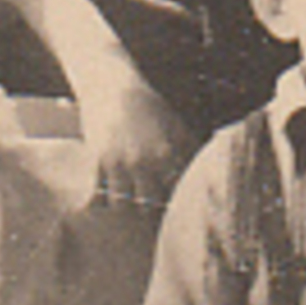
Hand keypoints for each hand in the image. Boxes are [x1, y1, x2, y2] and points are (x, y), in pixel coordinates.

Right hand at [78, 72, 188, 220]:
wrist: (110, 86)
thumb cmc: (147, 105)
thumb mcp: (175, 124)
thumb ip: (190, 148)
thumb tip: (208, 168)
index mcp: (167, 153)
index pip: (177, 192)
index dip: (178, 204)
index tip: (179, 211)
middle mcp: (143, 161)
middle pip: (150, 206)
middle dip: (153, 213)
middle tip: (155, 218)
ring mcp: (118, 163)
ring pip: (123, 206)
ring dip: (127, 208)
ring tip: (131, 210)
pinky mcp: (97, 162)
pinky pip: (98, 195)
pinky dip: (102, 203)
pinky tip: (107, 203)